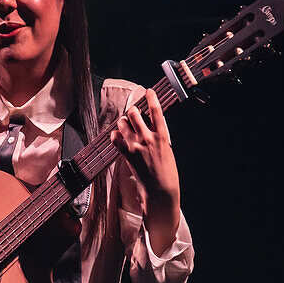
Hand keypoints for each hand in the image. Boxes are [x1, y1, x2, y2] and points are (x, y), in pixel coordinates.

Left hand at [110, 89, 181, 251]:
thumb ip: (159, 137)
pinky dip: (115, 135)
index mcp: (163, 136)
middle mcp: (149, 139)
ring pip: (124, 124)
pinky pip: (115, 139)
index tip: (149, 91)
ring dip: (123, 122)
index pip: (157, 111)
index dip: (152, 98)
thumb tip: (150, 126)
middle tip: (133, 113)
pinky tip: (117, 136)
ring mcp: (137, 147)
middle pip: (135, 114)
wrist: (161, 190)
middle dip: (132, 111)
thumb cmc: (167, 172)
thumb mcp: (168, 150)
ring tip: (125, 124)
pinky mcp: (128, 155)